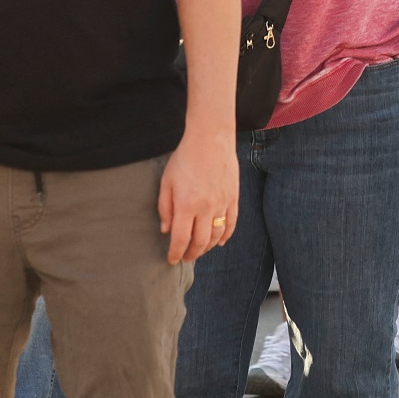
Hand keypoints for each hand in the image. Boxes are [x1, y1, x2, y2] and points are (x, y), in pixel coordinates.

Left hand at [159, 128, 238, 263]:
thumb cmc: (185, 157)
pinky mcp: (233, 198)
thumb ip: (165, 207)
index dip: (175, 253)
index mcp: (186, 204)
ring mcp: (222, 204)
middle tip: (186, 257)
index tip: (172, 259)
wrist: (211, 138)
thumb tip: (166, 230)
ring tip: (200, 250)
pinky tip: (220, 242)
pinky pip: (231, 223)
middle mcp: (206, 208)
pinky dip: (226, 236)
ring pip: (217, 236)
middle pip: (200, 242)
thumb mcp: (167, 181)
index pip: (181, 238)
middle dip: (192, 254)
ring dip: (208, 248)